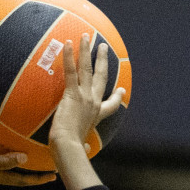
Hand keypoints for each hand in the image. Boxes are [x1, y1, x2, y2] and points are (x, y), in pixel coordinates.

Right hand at [0, 141, 55, 187]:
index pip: (22, 180)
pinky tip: (0, 122)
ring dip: (14, 148)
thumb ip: (2, 160)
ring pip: (3, 154)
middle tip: (47, 155)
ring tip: (28, 138)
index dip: (38, 179)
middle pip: (16, 168)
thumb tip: (25, 157)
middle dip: (32, 163)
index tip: (55, 175)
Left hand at [47, 33, 125, 189]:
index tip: (121, 91)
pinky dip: (70, 57)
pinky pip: (71, 72)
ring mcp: (85, 97)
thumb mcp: (80, 147)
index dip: (116, 97)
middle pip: (101, 77)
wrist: (68, 149)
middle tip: (104, 47)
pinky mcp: (72, 95)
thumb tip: (83, 153)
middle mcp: (94, 103)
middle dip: (103, 61)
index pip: (110, 105)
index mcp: (96, 116)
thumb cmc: (71, 152)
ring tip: (87, 36)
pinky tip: (67, 43)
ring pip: (88, 69)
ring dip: (88, 51)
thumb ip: (82, 147)